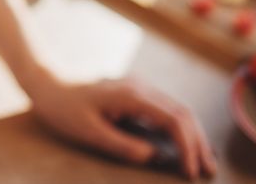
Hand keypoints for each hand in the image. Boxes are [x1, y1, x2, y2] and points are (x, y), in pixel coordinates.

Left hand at [28, 77, 216, 179]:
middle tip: (207, 171)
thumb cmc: (64, 108)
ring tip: (203, 162)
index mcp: (131, 95)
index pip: (173, 119)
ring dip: (193, 135)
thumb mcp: (88, 132)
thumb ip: (121, 144)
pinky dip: (181, 128)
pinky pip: (166, 110)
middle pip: (183, 112)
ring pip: (177, 109)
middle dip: (198, 142)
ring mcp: (139, 88)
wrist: (47, 83)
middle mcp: (140, 87)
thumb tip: (154, 156)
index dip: (187, 146)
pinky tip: (186, 145)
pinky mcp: (135, 94)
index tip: (191, 172)